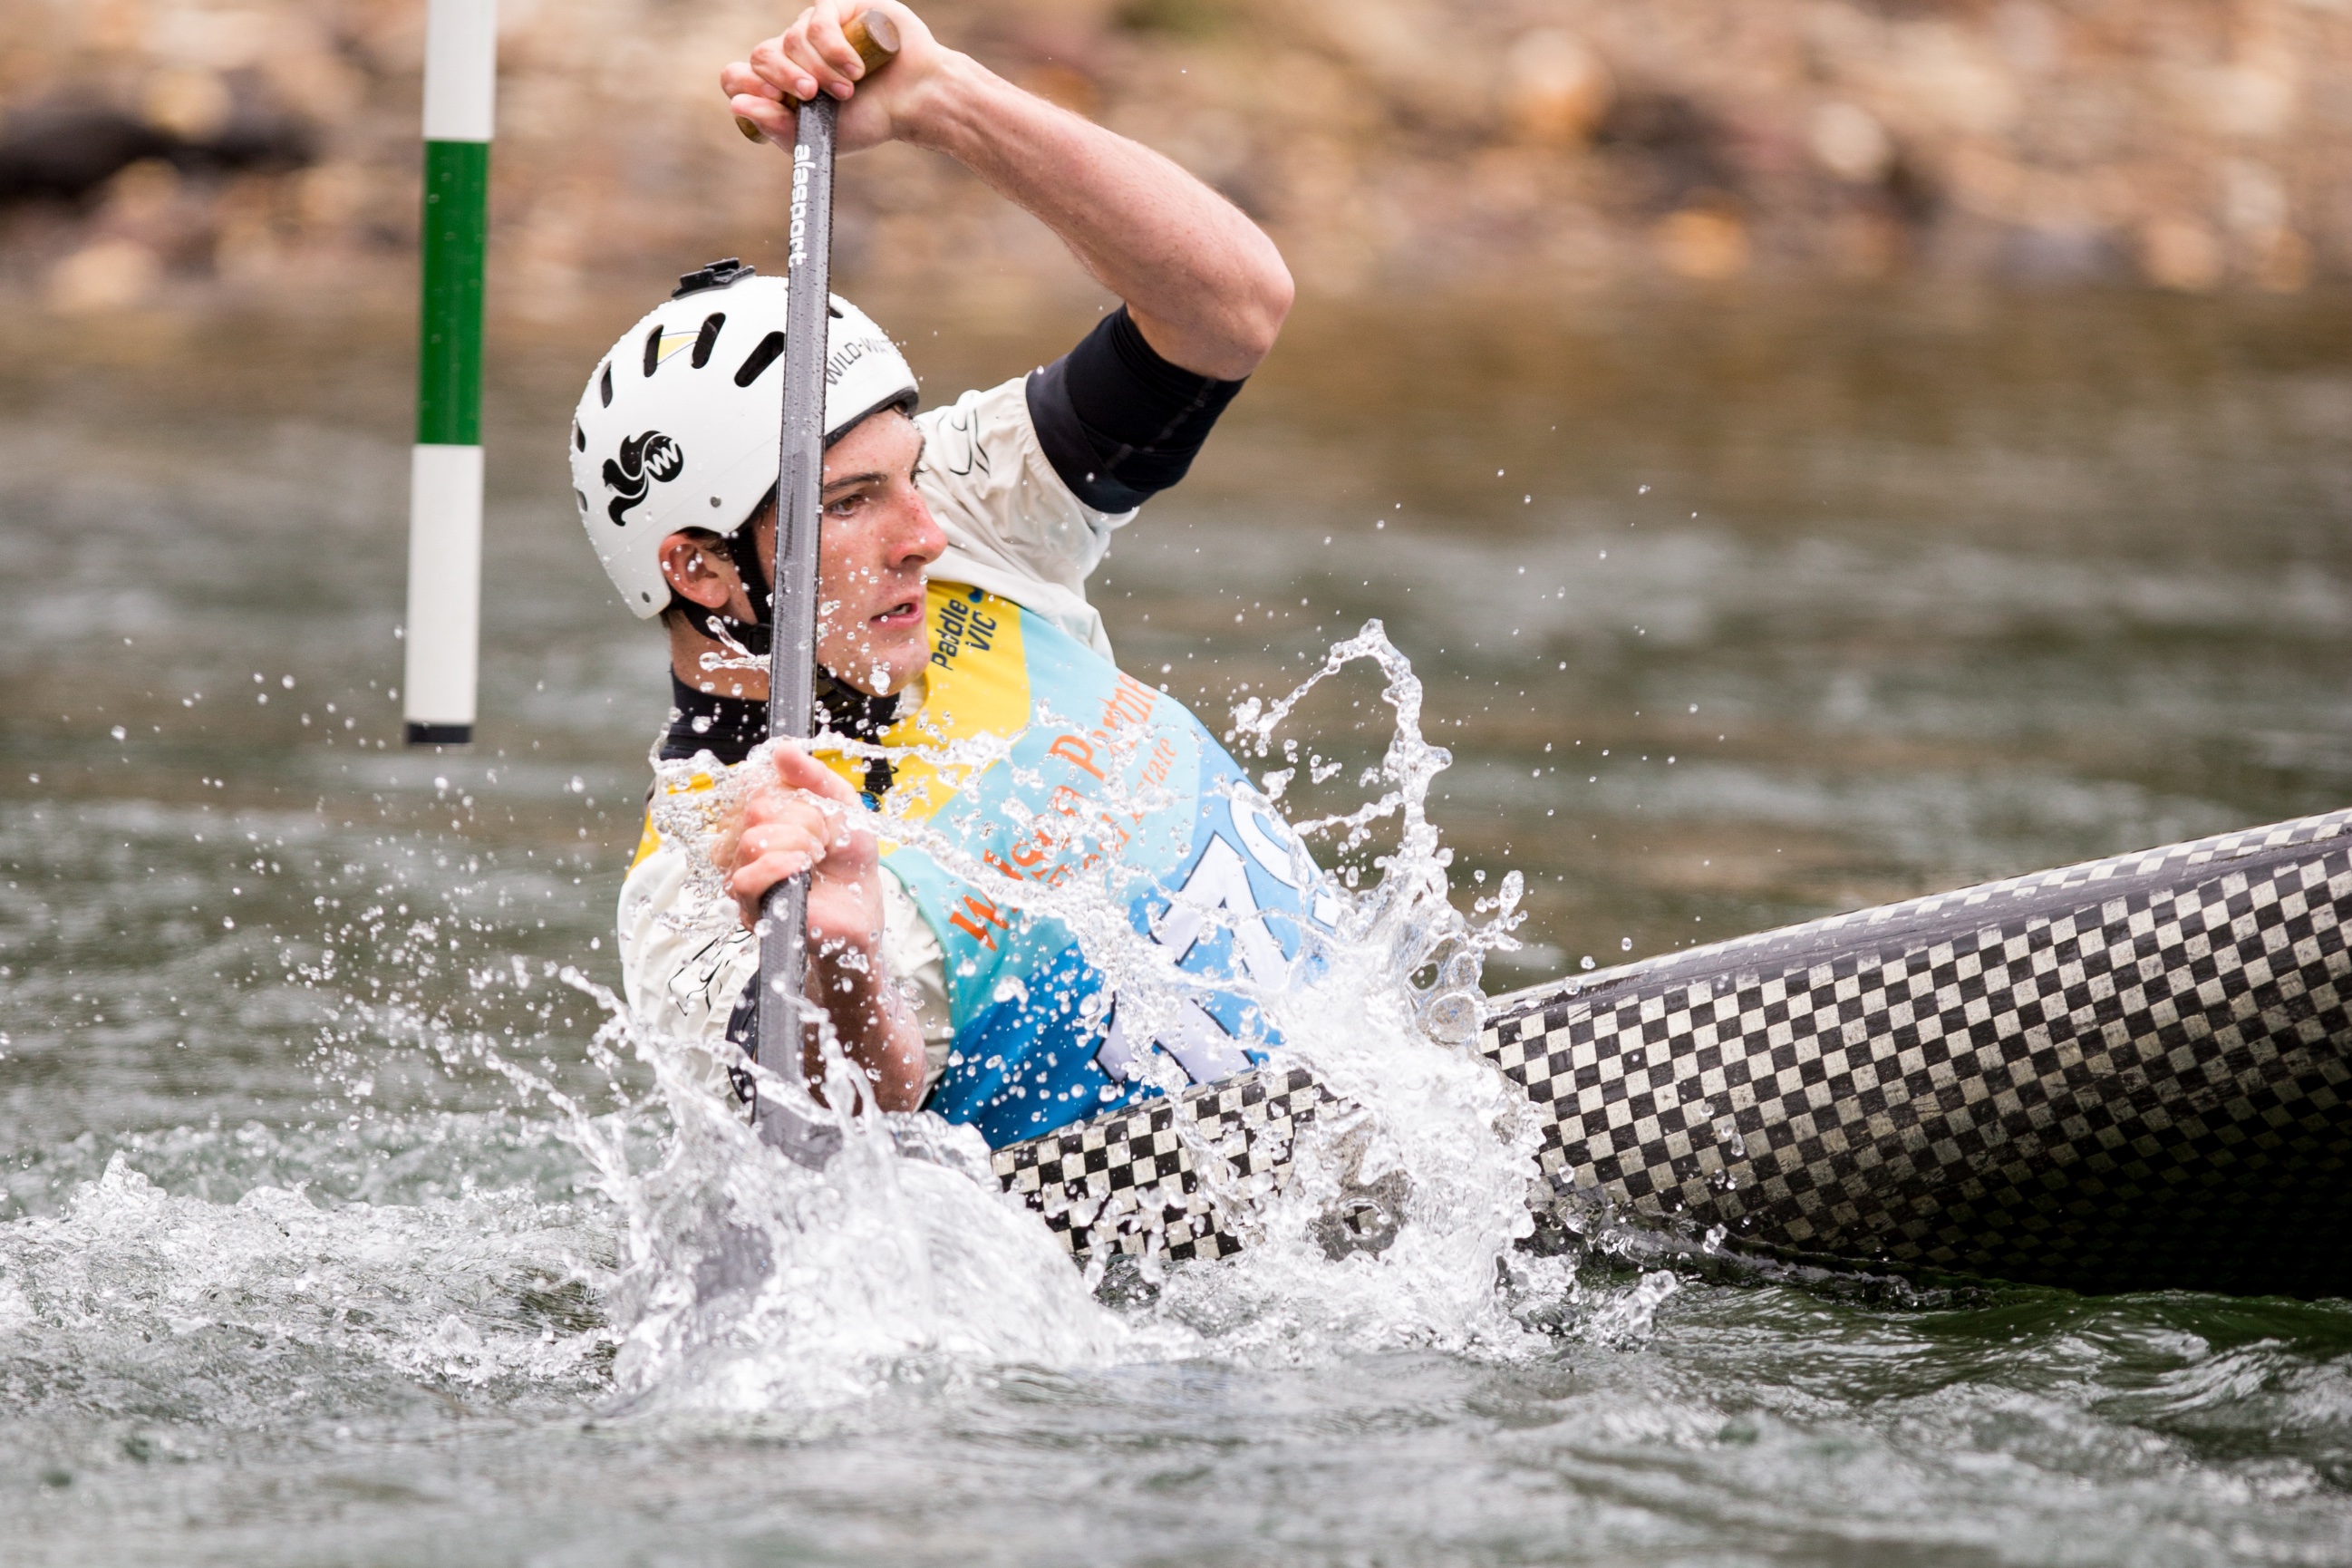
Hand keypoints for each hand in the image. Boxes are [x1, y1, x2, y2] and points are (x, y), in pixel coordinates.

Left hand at [720, 1, 950, 154]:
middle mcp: (794, 52)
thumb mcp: (820, 136)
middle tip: (812, 96)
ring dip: (820, 70)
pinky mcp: (840, 8)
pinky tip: (856, 68)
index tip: (775, 102)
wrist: (917, 101)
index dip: (748, 87)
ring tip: (848, 89)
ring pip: (792, 39)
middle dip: (784, 79)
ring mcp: (815, 28)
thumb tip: (738, 105)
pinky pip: (818, 20)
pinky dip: (834, 49)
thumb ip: (777, 127)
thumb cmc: (872, 120)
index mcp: (782, 84)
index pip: (738, 77)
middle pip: (761, 55)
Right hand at [721, 741, 881, 952]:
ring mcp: (742, 873)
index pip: (756, 784)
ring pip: (752, 841)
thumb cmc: (848, 858)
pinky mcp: (748, 907)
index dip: (795, 795)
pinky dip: (780, 868)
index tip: (820, 813)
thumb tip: (783, 750)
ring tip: (816, 859)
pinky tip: (802, 870)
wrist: (863, 905)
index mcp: (760, 815)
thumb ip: (814, 775)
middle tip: (823, 840)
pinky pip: (746, 878)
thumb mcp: (841, 804)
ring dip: (798, 845)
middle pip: (755, 808)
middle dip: (803, 820)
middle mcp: (742, 841)